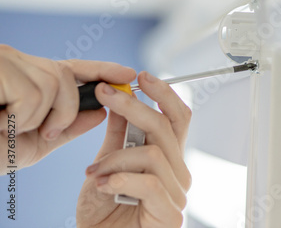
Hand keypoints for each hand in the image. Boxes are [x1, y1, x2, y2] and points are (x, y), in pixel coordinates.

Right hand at [0, 44, 135, 174]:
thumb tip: (100, 113)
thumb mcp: (32, 142)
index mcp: (32, 80)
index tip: (129, 73)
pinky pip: (31, 92)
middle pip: (66, 76)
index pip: (75, 68)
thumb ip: (66, 128)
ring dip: (36, 117)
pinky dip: (20, 117)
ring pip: (52, 83)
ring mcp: (6, 61)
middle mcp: (19, 63)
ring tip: (6, 126)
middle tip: (42, 130)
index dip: (103, 69)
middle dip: (65, 109)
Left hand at [77, 71, 191, 227]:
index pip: (178, 118)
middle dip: (133, 106)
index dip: (164, 94)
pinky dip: (120, 178)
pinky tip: (102, 185)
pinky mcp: (169, 214)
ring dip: (115, 158)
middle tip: (105, 95)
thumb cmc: (104, 211)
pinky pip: (149, 182)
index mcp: (168, 158)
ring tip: (92, 173)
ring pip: (154, 154)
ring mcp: (177, 194)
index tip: (141, 77)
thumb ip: (116, 136)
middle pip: (166, 127)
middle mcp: (178, 173)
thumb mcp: (106, 165)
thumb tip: (117, 100)